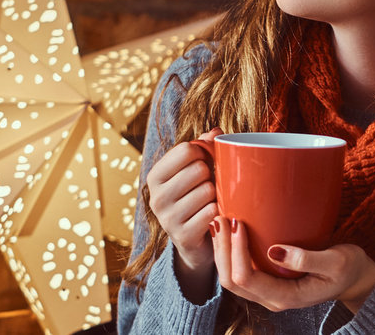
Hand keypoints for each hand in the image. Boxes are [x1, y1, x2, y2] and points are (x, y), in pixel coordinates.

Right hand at [145, 128, 222, 296]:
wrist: (196, 243)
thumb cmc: (197, 198)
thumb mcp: (196, 171)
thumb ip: (204, 147)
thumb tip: (216, 131)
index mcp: (156, 176)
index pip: (187, 149)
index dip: (205, 153)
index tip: (207, 162)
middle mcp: (156, 196)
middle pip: (198, 169)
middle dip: (211, 176)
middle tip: (210, 186)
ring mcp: (167, 218)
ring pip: (207, 191)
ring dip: (216, 196)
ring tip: (210, 203)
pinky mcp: (182, 236)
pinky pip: (211, 212)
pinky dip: (218, 213)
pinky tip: (214, 218)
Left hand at [212, 217, 374, 312]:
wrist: (354, 279)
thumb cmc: (348, 268)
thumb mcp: (337, 262)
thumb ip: (307, 259)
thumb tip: (275, 250)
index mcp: (286, 297)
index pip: (247, 278)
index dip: (237, 251)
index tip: (239, 223)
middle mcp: (272, 299)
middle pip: (231, 281)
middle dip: (222, 250)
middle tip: (221, 218)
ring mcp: (268, 292)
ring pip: (231, 278)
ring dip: (222, 251)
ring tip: (219, 222)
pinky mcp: (268, 282)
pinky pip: (240, 271)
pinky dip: (230, 252)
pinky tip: (228, 232)